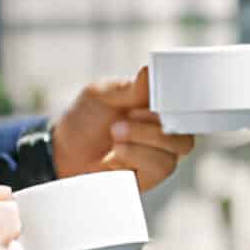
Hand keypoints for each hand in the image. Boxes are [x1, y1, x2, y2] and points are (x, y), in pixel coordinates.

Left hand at [50, 67, 195, 192]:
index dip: (178, 107)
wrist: (62, 151)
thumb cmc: (85, 119)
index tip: (155, 103)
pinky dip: (135, 158)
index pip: (186, 109)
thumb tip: (150, 71)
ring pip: (172, 154)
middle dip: (153, 128)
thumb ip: (130, 88)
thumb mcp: (103, 95)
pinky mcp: (147, 179)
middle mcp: (163, 135)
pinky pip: (158, 170)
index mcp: (157, 110)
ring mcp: (157, 159)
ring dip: (141, 143)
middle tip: (123, 121)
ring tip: (115, 136)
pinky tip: (115, 156)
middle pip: (184, 136)